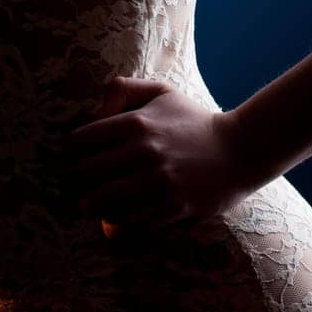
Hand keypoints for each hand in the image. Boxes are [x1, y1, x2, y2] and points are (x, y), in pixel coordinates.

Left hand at [65, 76, 248, 238]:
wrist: (240, 150)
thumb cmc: (193, 120)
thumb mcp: (160, 90)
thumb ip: (122, 89)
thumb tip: (94, 114)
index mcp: (136, 122)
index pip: (79, 142)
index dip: (71, 152)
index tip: (78, 158)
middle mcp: (144, 151)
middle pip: (85, 174)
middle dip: (78, 180)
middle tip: (81, 184)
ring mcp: (158, 182)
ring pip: (102, 201)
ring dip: (92, 205)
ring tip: (93, 204)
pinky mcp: (172, 207)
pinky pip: (128, 222)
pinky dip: (116, 222)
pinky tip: (118, 215)